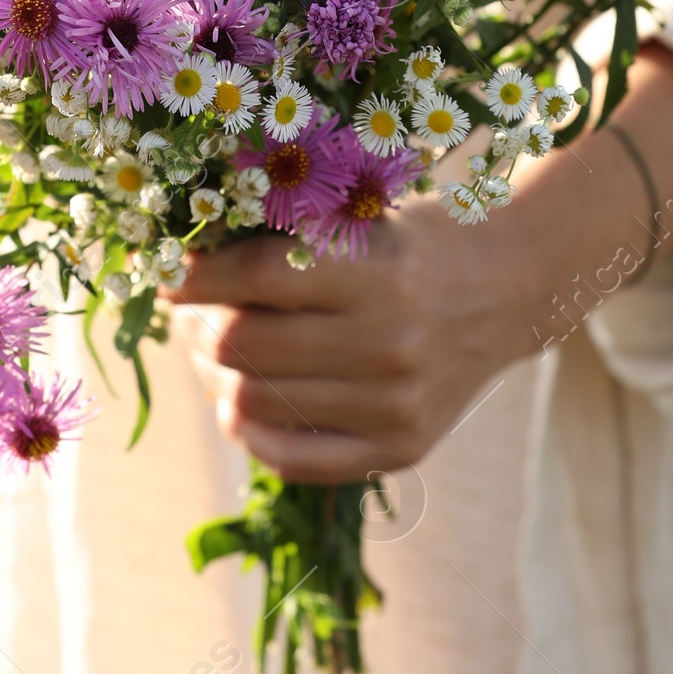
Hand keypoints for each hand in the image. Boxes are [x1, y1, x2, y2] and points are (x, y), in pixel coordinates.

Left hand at [165, 200, 526, 484]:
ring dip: (212, 375)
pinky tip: (238, 398)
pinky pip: (291, 458)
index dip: (193, 274)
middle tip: (186, 307)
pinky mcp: (399, 449)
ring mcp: (395, 405)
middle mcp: (389, 342)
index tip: (167, 268)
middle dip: (194, 324)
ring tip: (210, 347)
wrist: (505, 289)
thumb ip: (281, 236)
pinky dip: (249, 429)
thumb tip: (180, 259)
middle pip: (241, 346)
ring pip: (252, 403)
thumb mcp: (357, 215)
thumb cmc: (411, 239)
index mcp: (377, 269)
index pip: (253, 276)